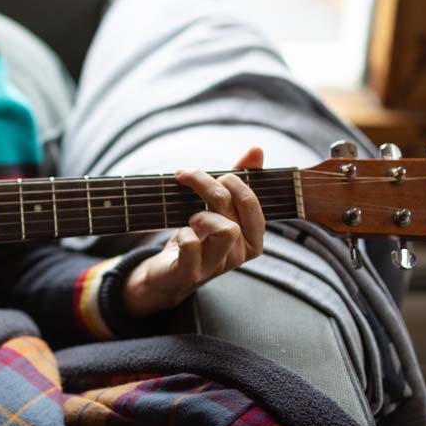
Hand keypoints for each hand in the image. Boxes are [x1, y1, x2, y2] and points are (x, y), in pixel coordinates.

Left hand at [122, 147, 264, 317]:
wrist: (169, 274)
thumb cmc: (198, 237)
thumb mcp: (218, 209)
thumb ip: (238, 181)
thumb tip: (257, 150)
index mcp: (252, 237)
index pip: (251, 201)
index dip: (232, 181)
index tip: (213, 174)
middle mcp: (241, 253)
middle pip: (233, 207)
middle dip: (208, 185)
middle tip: (187, 177)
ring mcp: (218, 265)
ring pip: (226, 229)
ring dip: (203, 214)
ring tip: (191, 217)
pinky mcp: (192, 273)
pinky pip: (192, 246)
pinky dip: (184, 233)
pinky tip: (181, 234)